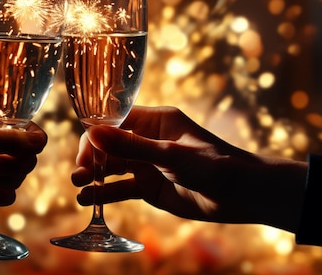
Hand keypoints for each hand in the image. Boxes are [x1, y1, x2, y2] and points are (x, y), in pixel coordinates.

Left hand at [0, 105, 46, 223]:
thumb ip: (11, 139)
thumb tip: (41, 140)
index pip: (20, 126)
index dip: (28, 139)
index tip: (31, 149)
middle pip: (23, 152)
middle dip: (14, 163)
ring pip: (17, 173)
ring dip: (5, 180)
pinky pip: (6, 191)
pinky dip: (1, 195)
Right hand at [71, 106, 306, 231]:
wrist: (243, 195)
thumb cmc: (215, 164)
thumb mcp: (171, 155)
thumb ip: (131, 147)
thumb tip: (92, 132)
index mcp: (155, 120)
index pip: (115, 120)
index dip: (96, 132)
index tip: (84, 149)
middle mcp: (147, 140)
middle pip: (109, 144)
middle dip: (92, 156)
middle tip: (80, 171)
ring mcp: (147, 164)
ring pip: (112, 167)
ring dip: (93, 175)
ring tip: (77, 185)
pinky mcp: (149, 188)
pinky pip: (120, 189)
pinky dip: (104, 194)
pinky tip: (87, 200)